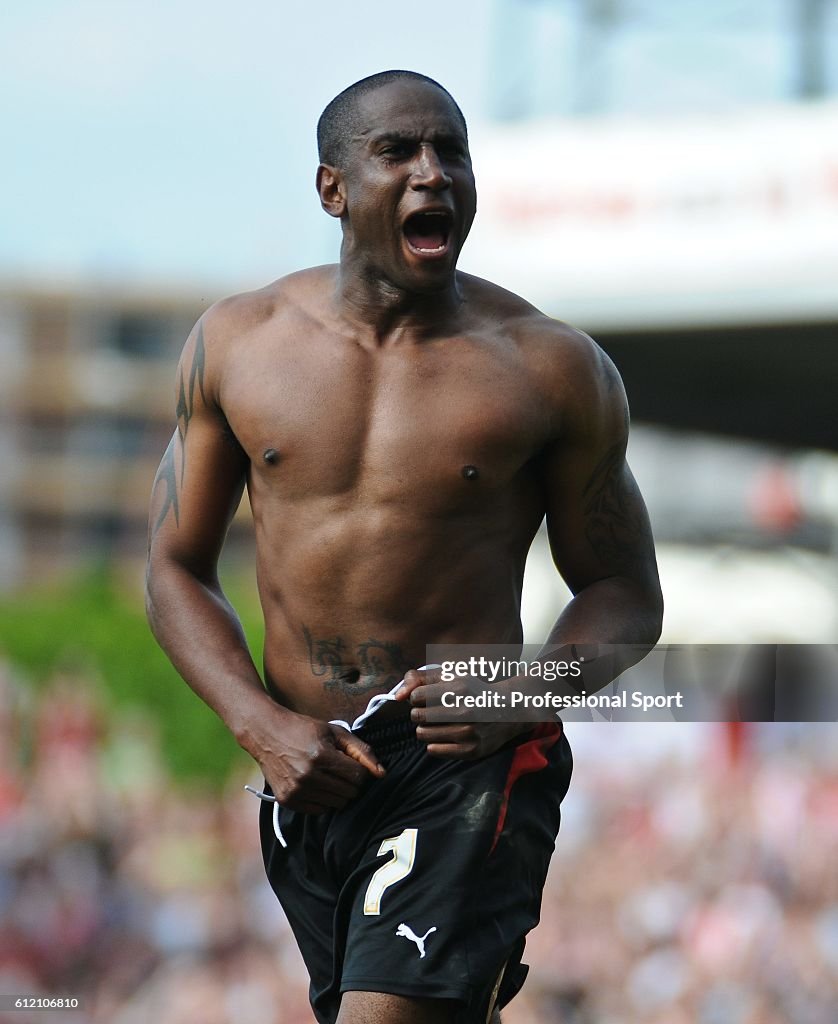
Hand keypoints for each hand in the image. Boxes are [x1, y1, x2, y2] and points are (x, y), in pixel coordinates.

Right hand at [249, 707, 384, 813]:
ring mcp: (296, 791)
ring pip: (337, 804)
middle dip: (351, 781)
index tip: (351, 762)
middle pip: (350, 793)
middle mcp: (308, 776)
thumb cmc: (304, 729)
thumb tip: (382, 774)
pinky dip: (323, 799)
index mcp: (321, 756)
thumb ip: (362, 751)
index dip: (360, 770)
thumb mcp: (335, 731)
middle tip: (339, 768)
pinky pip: (320, 811)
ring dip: (338, 791)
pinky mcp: (287, 800)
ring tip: (326, 774)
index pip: (359, 777)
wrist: (266, 733)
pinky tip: (315, 783)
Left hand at [395, 667, 526, 758]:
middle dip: (420, 713)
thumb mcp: (452, 675)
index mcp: (459, 688)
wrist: (509, 711)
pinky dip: (434, 744)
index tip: (426, 698)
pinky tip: (446, 736)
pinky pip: (433, 751)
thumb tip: (397, 695)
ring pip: (422, 735)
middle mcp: (465, 710)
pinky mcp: (470, 751)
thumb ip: (421, 678)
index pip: (415, 696)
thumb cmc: (474, 691)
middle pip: (417, 716)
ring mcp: (468, 733)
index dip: (417, 697)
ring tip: (439, 724)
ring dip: (425, 729)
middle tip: (432, 712)